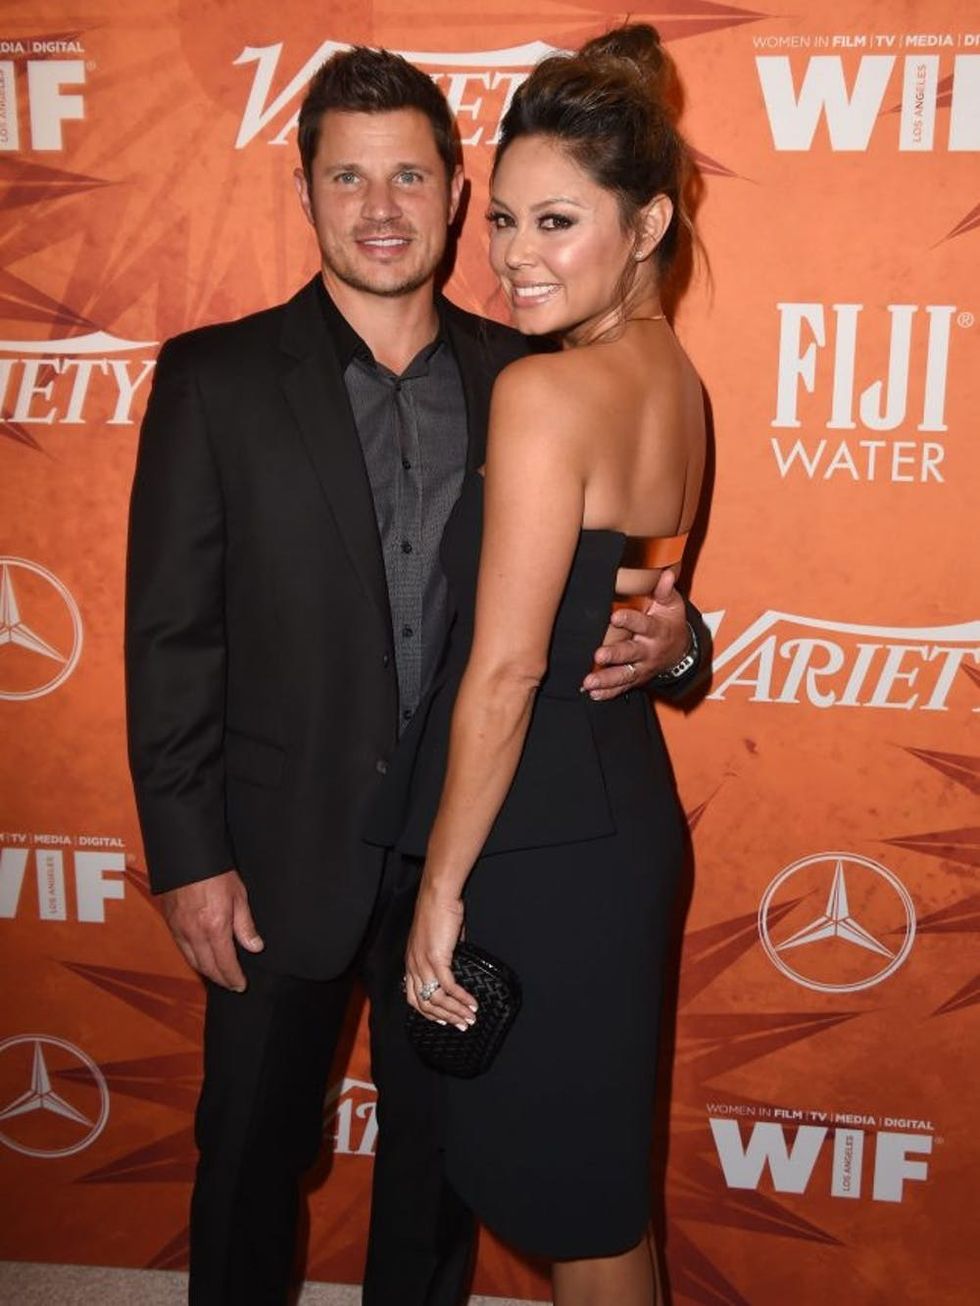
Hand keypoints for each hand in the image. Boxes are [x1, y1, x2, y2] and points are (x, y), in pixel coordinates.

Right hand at [161, 869, 263, 990]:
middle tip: (232, 984)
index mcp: (215, 928)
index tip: (241, 985)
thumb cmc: (215, 873)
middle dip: (221, 979)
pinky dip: (193, 960)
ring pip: (193, 961)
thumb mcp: (239, 896)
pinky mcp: (171, 925)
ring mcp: (180, 930)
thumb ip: (246, 925)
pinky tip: (201, 959)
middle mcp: (195, 934)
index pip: (225, 963)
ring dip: (207, 972)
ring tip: (219, 976)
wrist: (187, 857)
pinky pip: (183, 950)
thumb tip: (255, 947)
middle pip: (208, 967)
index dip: (233, 978)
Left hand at [405, 881, 476, 1030]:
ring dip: (455, 1011)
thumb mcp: (440, 940)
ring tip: (470, 1017)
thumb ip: (445, 956)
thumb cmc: (439, 911)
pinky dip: (461, 997)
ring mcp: (422, 963)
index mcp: (411, 962)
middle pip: (423, 1004)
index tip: (446, 1020)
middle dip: (444, 1018)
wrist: (437, 895)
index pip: (413, 997)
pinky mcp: (436, 958)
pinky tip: (472, 1002)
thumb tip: (457, 966)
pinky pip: (448, 986)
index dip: (429, 1013)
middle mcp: (413, 966)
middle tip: (461, 1024)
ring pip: (436, 999)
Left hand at [583, 569, 688, 700]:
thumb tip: (667, 574)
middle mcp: (649, 651)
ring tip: (589, 682)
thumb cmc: (670, 622)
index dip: (630, 621)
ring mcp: (642, 667)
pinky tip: (593, 694)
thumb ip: (666, 591)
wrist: (681, 652)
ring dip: (606, 679)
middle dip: (615, 655)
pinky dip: (609, 692)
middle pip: (631, 653)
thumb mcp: (673, 606)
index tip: (615, 617)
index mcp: (657, 630)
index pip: (643, 625)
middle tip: (599, 655)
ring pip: (624, 674)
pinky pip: (623, 687)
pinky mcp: (636, 678)